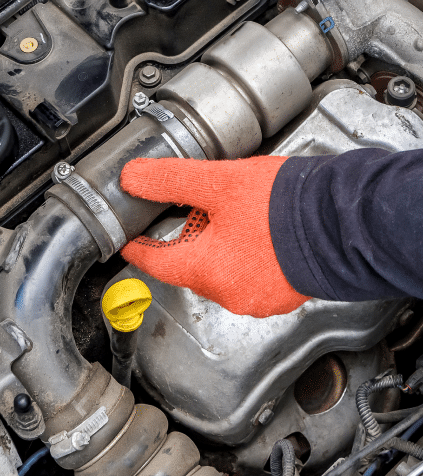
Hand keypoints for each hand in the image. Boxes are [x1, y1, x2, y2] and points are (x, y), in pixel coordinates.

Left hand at [120, 156, 307, 317]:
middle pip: (193, 266)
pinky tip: (260, 228)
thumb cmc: (284, 206)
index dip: (141, 249)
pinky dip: (249, 254)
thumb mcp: (217, 182)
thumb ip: (171, 180)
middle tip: (190, 209)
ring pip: (227, 270)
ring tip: (233, 212)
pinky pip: (256, 274)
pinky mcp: (289, 291)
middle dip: (188, 239)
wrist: (343, 220)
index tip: (131, 243)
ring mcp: (264, 298)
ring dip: (222, 246)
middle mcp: (233, 295)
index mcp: (208, 272)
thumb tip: (133, 178)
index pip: (157, 264)